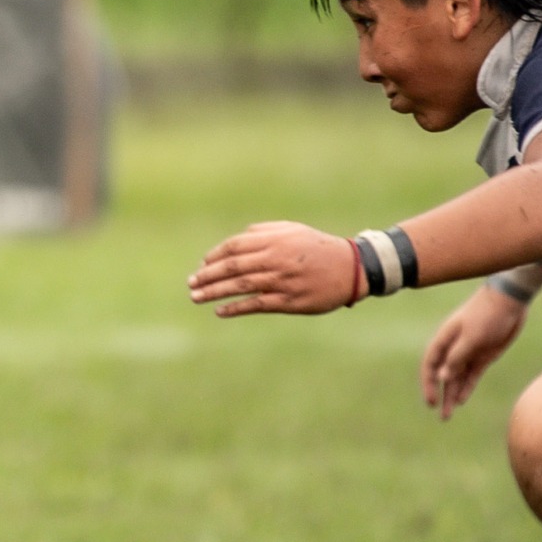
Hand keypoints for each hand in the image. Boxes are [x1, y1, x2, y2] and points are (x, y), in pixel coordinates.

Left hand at [188, 221, 361, 316]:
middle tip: (190, 283)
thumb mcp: (293, 230)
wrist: (350, 269)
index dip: (214, 256)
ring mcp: (281, 281)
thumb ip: (264, 231)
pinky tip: (220, 311)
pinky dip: (235, 308)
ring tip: (196, 297)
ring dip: (214, 292)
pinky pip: (256, 305)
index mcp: (274, 240)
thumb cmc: (317, 248)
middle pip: (232, 267)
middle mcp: (275, 259)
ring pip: (240, 286)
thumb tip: (237, 239)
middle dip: (207, 275)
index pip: (234, 247)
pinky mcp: (289, 301)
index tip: (202, 265)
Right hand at [420, 283, 525, 418]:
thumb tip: (441, 377)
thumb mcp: (471, 337)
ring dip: (452, 395)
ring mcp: (469, 352)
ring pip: (457, 378)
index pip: (430, 364)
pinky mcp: (484, 355)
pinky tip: (462, 400)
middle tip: (441, 415)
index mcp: (445, 339)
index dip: (428, 383)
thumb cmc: (487, 314)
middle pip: (442, 375)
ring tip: (448, 415)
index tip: (431, 401)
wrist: (510, 301)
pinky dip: (466, 387)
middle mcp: (454, 348)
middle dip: (440, 394)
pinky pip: (472, 375)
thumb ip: (456, 358)